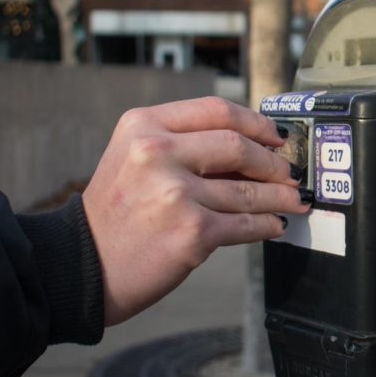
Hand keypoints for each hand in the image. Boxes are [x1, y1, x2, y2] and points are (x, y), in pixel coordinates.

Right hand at [81, 96, 306, 326]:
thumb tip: (252, 149)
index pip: (216, 110)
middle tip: (289, 171)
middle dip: (273, 161)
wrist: (83, 266)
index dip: (255, 122)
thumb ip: (182, 145)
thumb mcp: (133, 159)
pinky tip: (274, 225)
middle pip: (238, 145)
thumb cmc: (114, 214)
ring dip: (279, 197)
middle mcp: (157, 152)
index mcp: (143, 125)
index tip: (276, 135)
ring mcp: (176, 193)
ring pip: (248, 191)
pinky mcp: (192, 233)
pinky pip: (245, 225)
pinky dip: (267, 226)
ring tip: (292, 200)